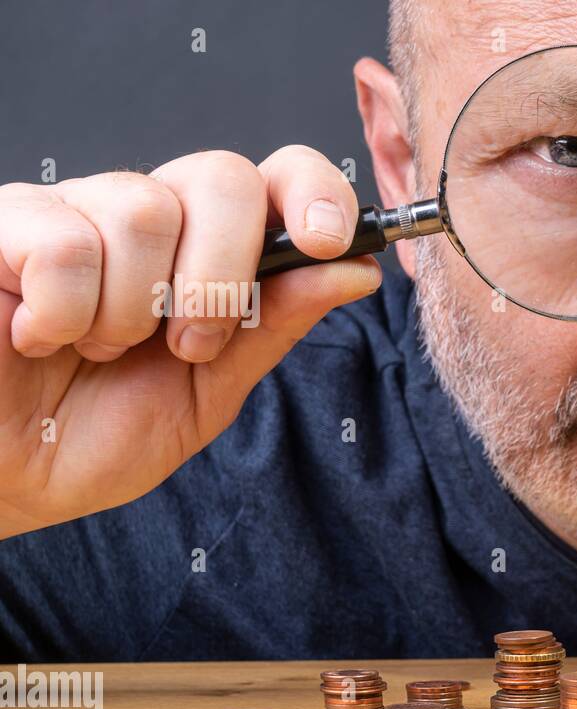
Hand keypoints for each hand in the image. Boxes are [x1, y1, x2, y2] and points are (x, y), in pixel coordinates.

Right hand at [0, 146, 380, 538]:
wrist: (9, 478)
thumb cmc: (97, 434)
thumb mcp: (209, 390)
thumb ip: (275, 325)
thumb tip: (355, 270)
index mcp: (206, 251)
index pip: (273, 178)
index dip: (313, 189)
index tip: (328, 238)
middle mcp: (146, 217)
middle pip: (221, 176)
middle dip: (224, 276)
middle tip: (190, 345)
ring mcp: (74, 211)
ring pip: (146, 210)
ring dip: (133, 311)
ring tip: (98, 351)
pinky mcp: (6, 224)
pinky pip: (65, 241)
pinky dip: (65, 312)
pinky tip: (42, 338)